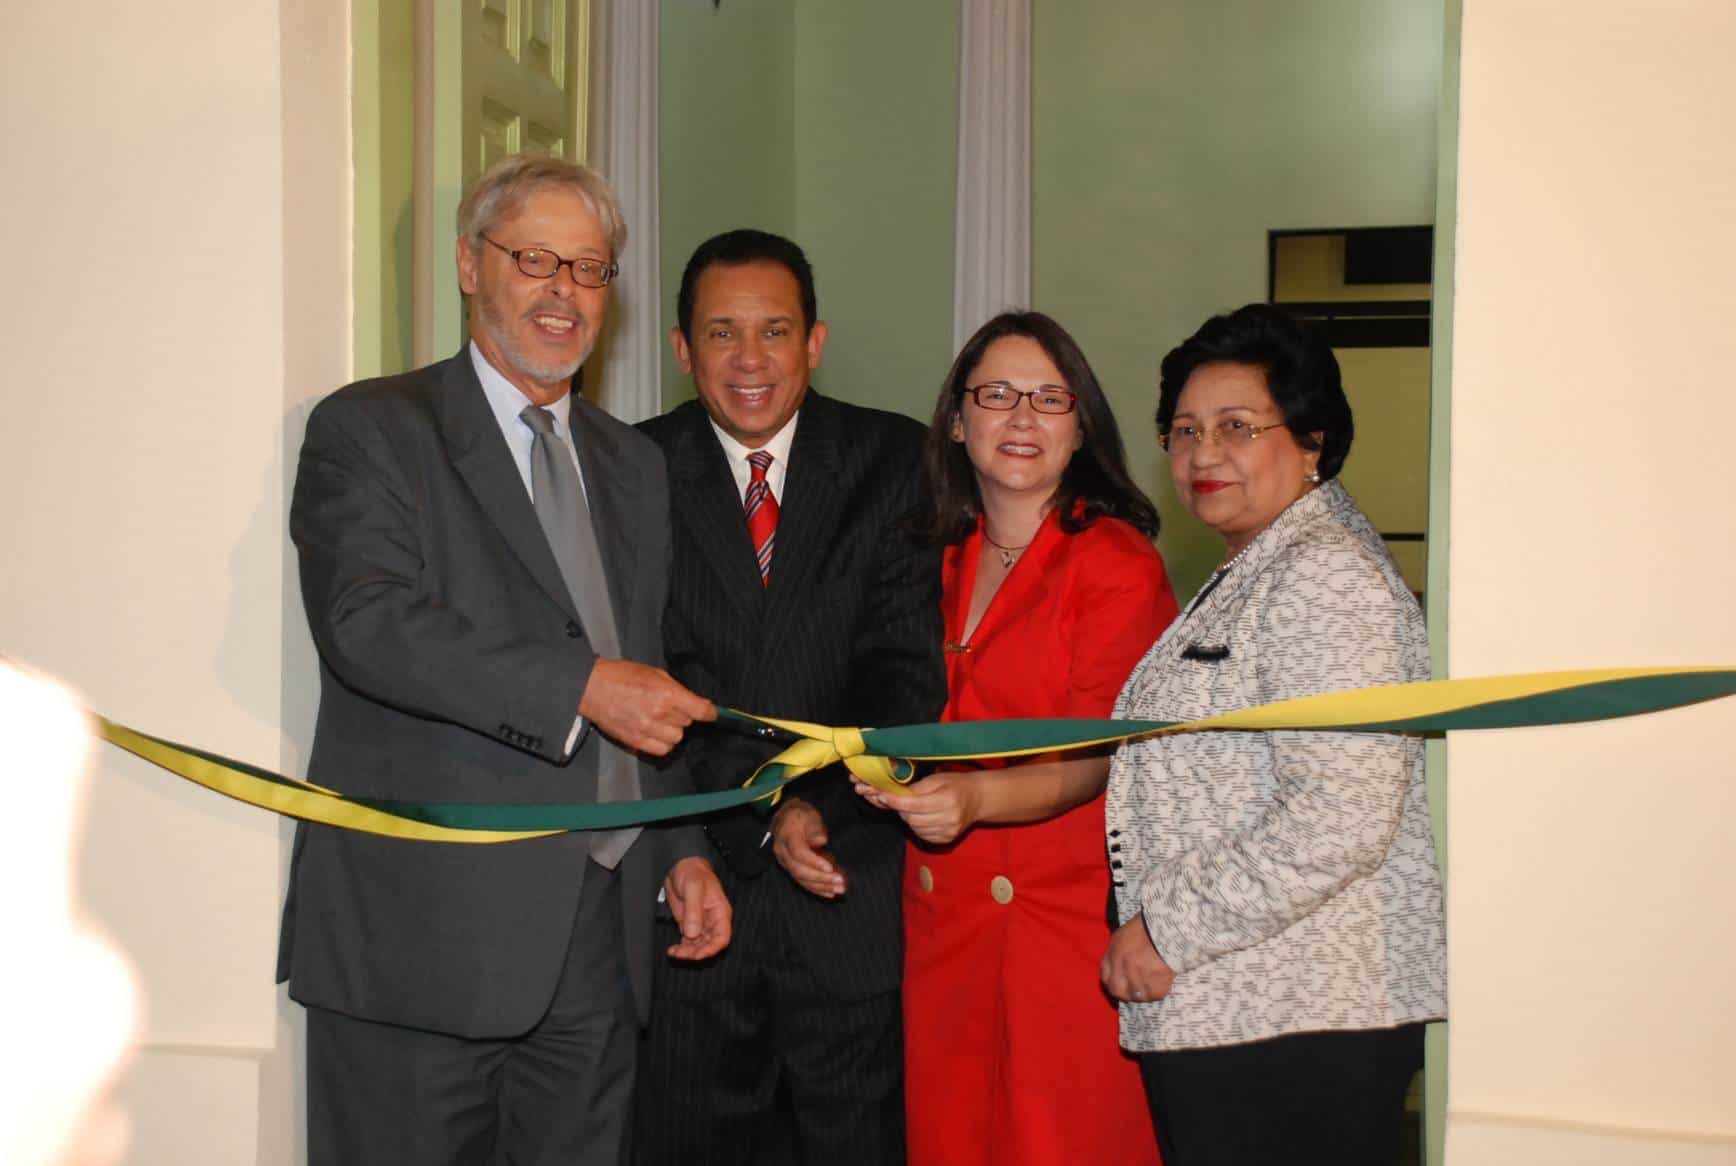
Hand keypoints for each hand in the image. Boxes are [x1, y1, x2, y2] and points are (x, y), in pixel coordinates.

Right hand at [578, 658, 714, 755]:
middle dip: (682, 715)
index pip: (701, 710)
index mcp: (667, 693)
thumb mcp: (655, 673)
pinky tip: (655, 732)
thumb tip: (696, 703)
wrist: (593, 688)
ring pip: (676, 738)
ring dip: (673, 730)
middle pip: (688, 723)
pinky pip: (662, 750)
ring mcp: (647, 729)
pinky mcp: (636, 741)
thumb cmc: (622, 676)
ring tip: (659, 719)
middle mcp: (660, 713)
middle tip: (668, 707)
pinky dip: (662, 743)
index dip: (710, 712)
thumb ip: (677, 689)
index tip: (712, 713)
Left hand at [663, 856, 731, 959]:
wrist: (680, 866)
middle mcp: (712, 921)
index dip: (712, 949)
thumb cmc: (692, 872)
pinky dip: (682, 947)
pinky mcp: (689, 924)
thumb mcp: (694, 888)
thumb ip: (694, 911)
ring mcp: (701, 923)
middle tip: (681, 954)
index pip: (722, 937)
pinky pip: (688, 941)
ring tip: (674, 952)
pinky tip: (673, 949)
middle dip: (696, 952)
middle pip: (709, 944)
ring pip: (698, 945)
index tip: (698, 954)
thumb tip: (693, 934)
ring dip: (688, 952)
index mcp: (720, 912)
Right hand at [770, 797, 845, 898]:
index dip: (815, 862)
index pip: (799, 853)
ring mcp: (785, 862)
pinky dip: (816, 888)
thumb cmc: (800, 816)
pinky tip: (830, 892)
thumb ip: (815, 828)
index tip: (830, 868)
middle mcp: (783, 852)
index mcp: (787, 836)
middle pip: (800, 870)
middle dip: (821, 878)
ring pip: (801, 878)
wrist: (785, 818)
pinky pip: (802, 881)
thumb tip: (821, 840)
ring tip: (840, 888)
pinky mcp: (790, 868)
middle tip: (840, 881)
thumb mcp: (809, 815)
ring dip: (821, 886)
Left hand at [852, 771, 981, 844]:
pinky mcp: (946, 840)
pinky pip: (922, 835)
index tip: (881, 795)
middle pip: (911, 819)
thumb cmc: (956, 784)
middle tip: (898, 799)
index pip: (913, 805)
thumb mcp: (937, 779)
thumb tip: (892, 795)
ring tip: (914, 808)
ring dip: (908, 818)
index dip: (894, 801)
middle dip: (900, 809)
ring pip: (914, 828)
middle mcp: (949, 819)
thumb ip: (916, 788)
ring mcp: (948, 832)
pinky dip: (916, 826)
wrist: (978, 799)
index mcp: (948, 800)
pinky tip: (922, 817)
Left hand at [1100, 912, 1174, 1003]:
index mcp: (1115, 953)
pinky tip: (1160, 983)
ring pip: (1136, 996)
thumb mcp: (1122, 936)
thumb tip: (1113, 969)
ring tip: (1149, 984)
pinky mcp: (1159, 983)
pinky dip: (1156, 991)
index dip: (1112, 982)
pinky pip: (1154, 995)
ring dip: (1142, 992)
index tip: (1119, 983)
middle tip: (1132, 989)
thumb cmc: (1146, 928)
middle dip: (1123, 992)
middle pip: (1118, 991)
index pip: (1106, 978)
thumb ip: (1114, 954)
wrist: (1171, 927)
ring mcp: (1142, 977)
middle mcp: (1126, 967)